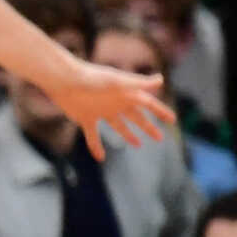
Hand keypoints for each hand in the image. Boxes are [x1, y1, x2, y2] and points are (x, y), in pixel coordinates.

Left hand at [41, 59, 174, 158]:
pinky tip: (101, 158)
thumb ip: (139, 83)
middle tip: (160, 138)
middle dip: (148, 127)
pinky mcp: (85, 118)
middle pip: (136, 117)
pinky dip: (96, 147)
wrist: (64, 80)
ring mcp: (100, 111)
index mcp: (125, 94)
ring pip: (118, 126)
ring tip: (137, 144)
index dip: (161, 112)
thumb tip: (161, 80)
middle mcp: (115, 103)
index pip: (148, 104)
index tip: (173, 120)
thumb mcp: (118, 81)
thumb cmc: (92, 78)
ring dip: (128, 134)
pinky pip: (92, 136)